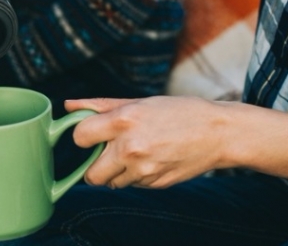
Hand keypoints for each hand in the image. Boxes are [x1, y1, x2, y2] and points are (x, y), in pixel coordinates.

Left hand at [65, 96, 232, 189]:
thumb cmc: (177, 111)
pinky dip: (137, 175)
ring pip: (113, 183)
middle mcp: (130, 148)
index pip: (79, 138)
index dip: (83, 136)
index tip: (92, 134)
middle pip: (91, 175)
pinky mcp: (156, 184)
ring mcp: (144, 170)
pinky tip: (154, 159)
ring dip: (118, 171)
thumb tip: (69, 106)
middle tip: (109, 152)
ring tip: (139, 152)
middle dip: (96, 166)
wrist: (218, 132)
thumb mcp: (138, 101)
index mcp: (123, 121)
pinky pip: (134, 184)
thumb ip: (100, 106)